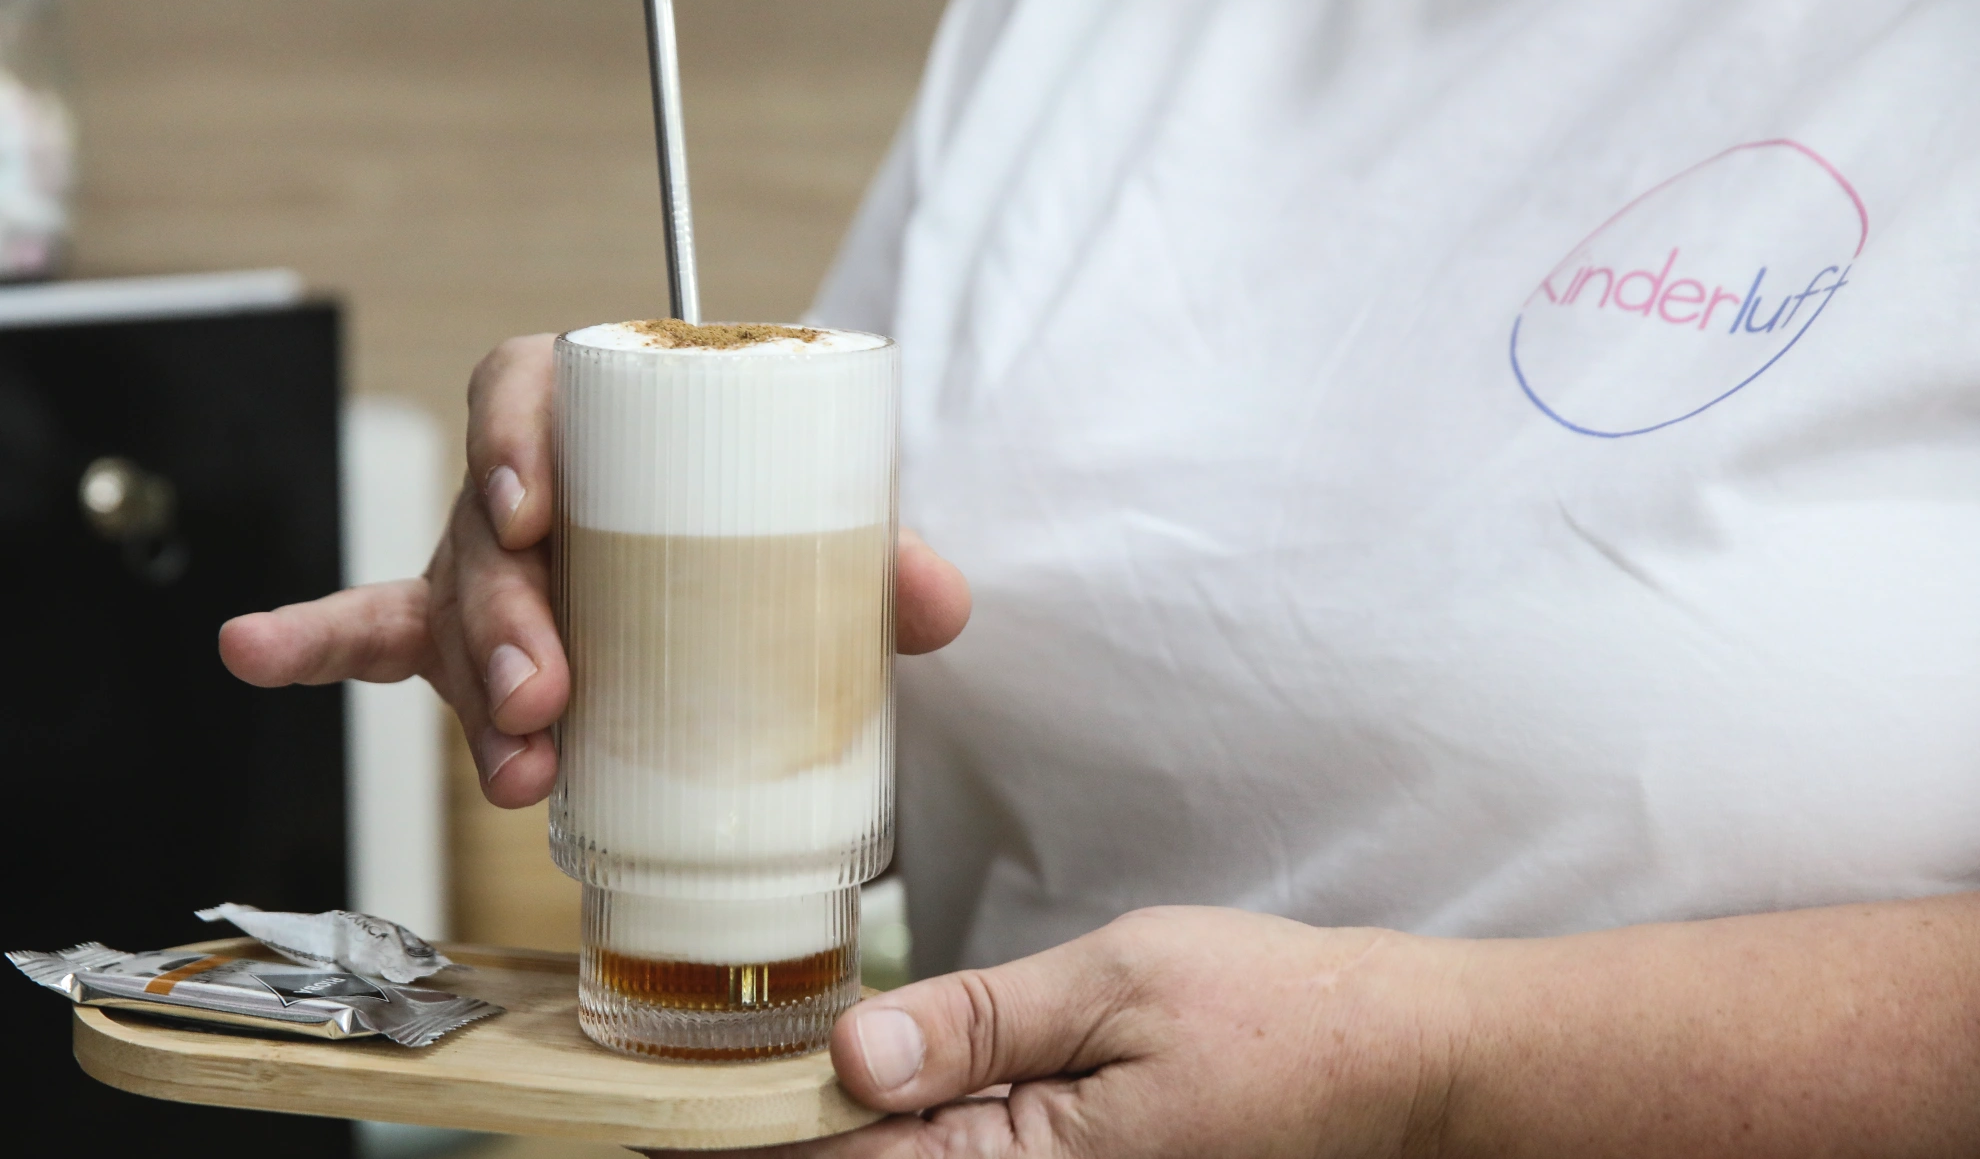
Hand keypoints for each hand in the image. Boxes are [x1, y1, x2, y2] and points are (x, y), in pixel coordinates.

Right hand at [216, 333, 971, 808]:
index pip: (530, 383)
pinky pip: (379, 632)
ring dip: (467, 688)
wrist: (773, 580)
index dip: (512, 436)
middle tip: (542, 695)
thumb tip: (938, 599)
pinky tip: (252, 649)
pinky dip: (318, 643)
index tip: (532, 508)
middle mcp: (539, 486)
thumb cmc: (782, 532)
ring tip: (516, 766)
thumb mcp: (839, 543)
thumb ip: (887, 561)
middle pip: (480, 523)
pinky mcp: (476, 634)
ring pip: (443, 607)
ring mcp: (496, 563)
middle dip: (499, 616)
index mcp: (616, 420)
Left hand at [655, 907, 1463, 1158]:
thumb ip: (979, 1023)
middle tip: (659, 1104)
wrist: (1393, 1067)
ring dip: (826, 1142)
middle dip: (762, 1148)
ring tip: (731, 1095)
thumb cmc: (1273, 1019)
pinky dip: (895, 1138)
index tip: (640, 1114)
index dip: (731, 1142)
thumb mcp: (1118, 988)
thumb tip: (848, 1056)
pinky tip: (855, 1094)